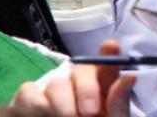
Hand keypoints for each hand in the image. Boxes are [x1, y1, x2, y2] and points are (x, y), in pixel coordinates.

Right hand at [12, 40, 134, 116]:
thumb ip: (118, 107)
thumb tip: (130, 77)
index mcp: (104, 92)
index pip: (107, 66)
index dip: (109, 54)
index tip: (111, 47)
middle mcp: (79, 87)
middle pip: (81, 70)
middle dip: (87, 89)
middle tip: (91, 112)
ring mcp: (52, 93)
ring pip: (56, 84)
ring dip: (62, 104)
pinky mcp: (27, 101)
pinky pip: (28, 92)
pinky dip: (36, 106)